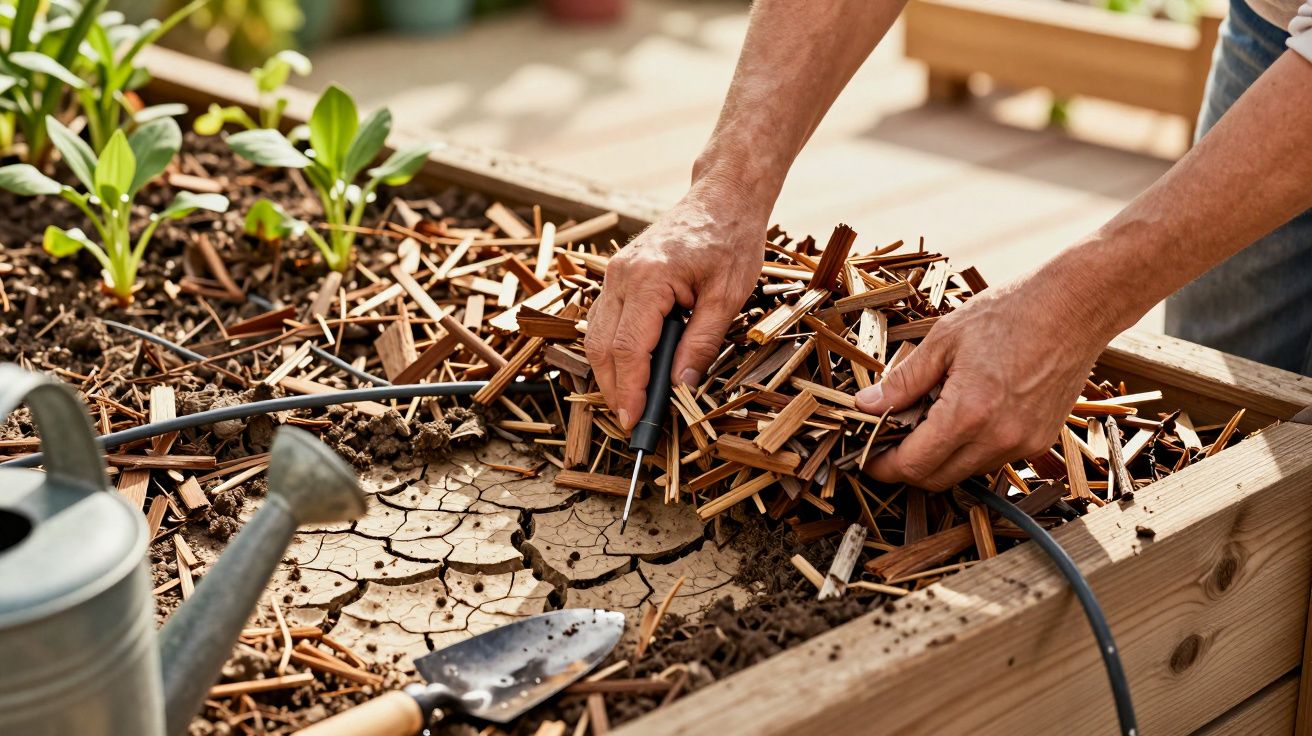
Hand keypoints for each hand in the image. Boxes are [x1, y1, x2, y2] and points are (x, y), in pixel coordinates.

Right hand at [585, 184, 765, 429]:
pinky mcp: (618, 274)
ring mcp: (614, 273)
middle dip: (613, 388)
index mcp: (648, 279)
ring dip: (609, 372)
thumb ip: (702, 343)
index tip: (635, 420)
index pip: (627, 348)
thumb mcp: (728, 297)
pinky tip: (630, 370)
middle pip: (601, 346)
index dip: (629, 390)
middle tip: (632, 421)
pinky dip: (612, 349)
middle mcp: (621, 275)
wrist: (722, 197)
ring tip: (631, 401)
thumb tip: (681, 385)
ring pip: (595, 334)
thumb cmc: (731, 239)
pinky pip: (604, 319)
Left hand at [855, 272, 1115, 489]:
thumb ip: (903, 380)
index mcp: (969, 413)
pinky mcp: (1040, 440)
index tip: (869, 456)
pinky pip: (992, 459)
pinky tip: (964, 414)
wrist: (1076, 306)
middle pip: (937, 479)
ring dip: (939, 457)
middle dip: (907, 466)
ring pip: (964, 472)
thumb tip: (866, 405)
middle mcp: (999, 438)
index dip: (884, 466)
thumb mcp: (944, 339)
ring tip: (929, 417)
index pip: (913, 466)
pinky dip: (969, 447)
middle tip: (889, 438)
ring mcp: (1023, 444)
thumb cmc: (1011, 312)